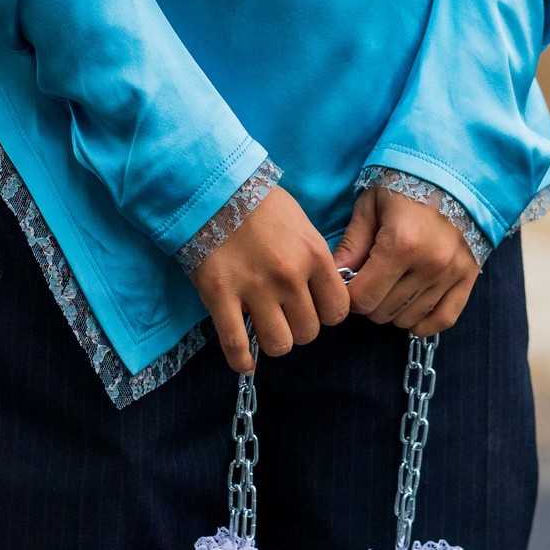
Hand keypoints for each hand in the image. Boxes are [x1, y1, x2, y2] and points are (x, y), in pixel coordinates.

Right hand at [188, 187, 349, 373]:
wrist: (213, 188)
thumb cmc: (260, 202)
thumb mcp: (301, 224)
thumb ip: (314, 259)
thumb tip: (320, 291)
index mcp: (314, 256)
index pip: (337, 310)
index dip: (326, 313)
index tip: (314, 307)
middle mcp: (290, 277)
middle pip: (308, 332)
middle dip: (299, 327)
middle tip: (285, 314)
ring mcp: (255, 290)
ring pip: (279, 344)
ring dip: (274, 340)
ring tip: (265, 327)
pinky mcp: (221, 297)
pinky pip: (236, 345)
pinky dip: (241, 360)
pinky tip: (244, 361)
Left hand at [333, 180, 480, 336]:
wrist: (455, 172)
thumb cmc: (405, 184)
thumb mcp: (371, 205)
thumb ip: (352, 244)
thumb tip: (333, 278)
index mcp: (401, 243)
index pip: (362, 298)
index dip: (348, 294)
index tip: (350, 280)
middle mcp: (429, 264)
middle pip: (383, 312)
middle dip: (369, 301)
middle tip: (370, 279)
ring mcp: (452, 273)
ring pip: (408, 319)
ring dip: (393, 309)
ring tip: (391, 285)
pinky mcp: (468, 278)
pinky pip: (442, 320)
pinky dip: (422, 321)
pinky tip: (410, 306)